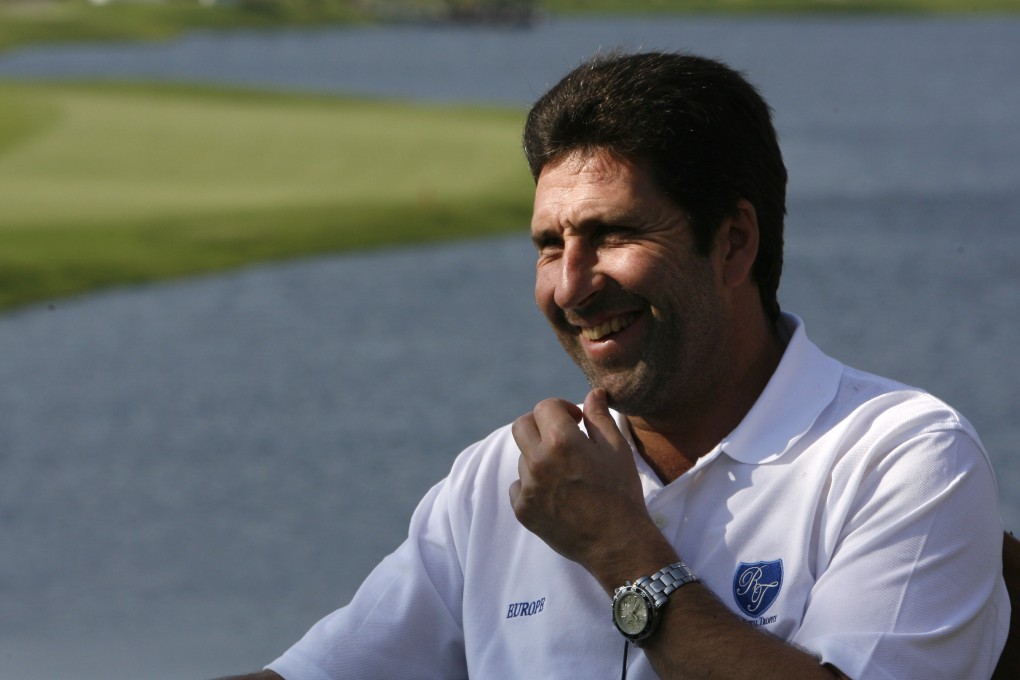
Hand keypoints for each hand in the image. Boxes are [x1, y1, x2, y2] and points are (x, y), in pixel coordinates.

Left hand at [509, 388, 649, 572]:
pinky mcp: (522, 510)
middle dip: (540, 424)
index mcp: (561, 441)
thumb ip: (599, 417)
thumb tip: (593, 392)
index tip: (576, 420)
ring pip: (523, 457)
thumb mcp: (616, 449)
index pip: (545, 406)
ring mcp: (527, 488)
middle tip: (561, 436)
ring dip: (539, 456)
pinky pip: (519, 485)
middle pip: (521, 425)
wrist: (618, 544)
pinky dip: (533, 484)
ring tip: (567, 473)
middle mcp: (538, 461)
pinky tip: (557, 494)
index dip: (562, 408)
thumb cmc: (621, 493)